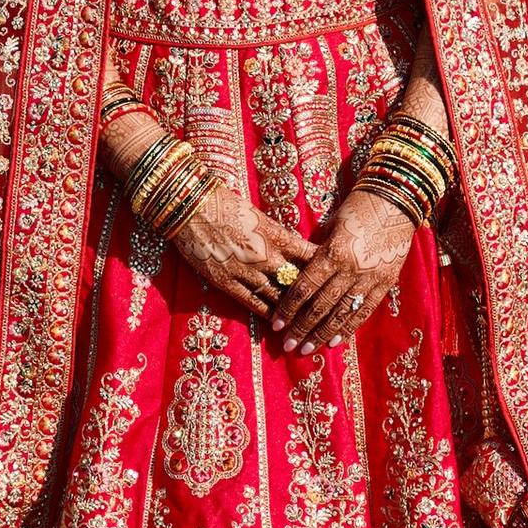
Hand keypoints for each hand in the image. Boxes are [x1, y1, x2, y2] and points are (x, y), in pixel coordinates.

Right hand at [167, 179, 322, 329]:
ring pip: (278, 298)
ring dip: (294, 313)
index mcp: (276, 235)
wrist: (190, 207)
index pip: (309, 257)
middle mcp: (266, 256)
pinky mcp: (227, 282)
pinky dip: (268, 315)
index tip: (337, 279)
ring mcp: (246, 271)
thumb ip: (277, 235)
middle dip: (314, 298)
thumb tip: (295, 249)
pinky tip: (279, 323)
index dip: (324, 270)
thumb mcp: (259, 216)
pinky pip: (253, 303)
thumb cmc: (225, 204)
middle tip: (329, 310)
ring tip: (308, 324)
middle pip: (298, 282)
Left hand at [274, 186, 414, 356]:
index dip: (289, 309)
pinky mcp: (385, 283)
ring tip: (306, 350)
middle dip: (302, 329)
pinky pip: (364, 310)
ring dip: (322, 334)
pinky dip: (349, 328)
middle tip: (287, 347)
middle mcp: (350, 270)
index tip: (276, 325)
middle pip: (321, 306)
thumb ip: (316, 253)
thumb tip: (298, 275)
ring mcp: (369, 279)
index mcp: (332, 253)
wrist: (396, 202)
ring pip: (341, 313)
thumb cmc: (356, 209)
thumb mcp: (330, 227)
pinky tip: (335, 342)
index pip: (305, 288)